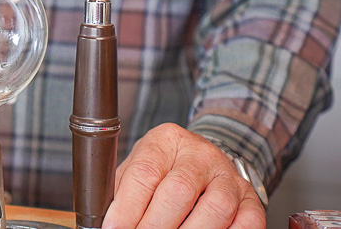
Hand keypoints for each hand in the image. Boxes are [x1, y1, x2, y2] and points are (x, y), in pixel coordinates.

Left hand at [103, 123, 265, 228]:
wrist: (202, 161)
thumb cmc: (163, 169)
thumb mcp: (139, 168)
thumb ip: (125, 192)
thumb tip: (110, 222)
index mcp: (165, 141)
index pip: (144, 173)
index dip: (128, 207)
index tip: (115, 228)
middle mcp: (200, 153)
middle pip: (179, 191)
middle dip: (156, 225)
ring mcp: (228, 175)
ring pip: (215, 208)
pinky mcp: (250, 198)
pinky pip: (246, 222)